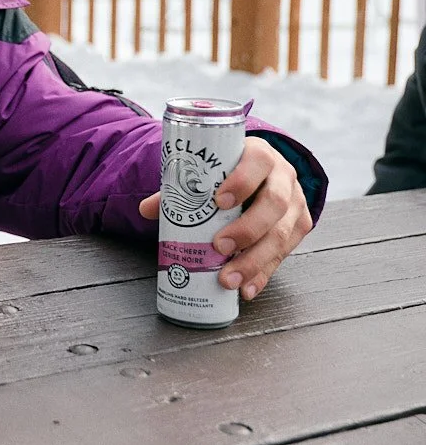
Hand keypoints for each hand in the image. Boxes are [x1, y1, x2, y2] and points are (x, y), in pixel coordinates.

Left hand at [139, 136, 311, 301]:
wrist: (264, 174)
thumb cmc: (231, 173)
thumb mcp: (211, 172)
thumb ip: (179, 187)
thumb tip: (145, 209)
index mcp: (260, 155)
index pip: (258, 163)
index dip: (242, 181)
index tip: (218, 201)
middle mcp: (284, 177)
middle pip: (274, 203)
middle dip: (247, 229)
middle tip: (219, 246)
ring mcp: (296, 203)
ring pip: (282, 233)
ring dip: (254, 260)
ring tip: (229, 279)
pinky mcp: (299, 227)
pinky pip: (285, 254)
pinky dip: (264, 274)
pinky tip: (247, 289)